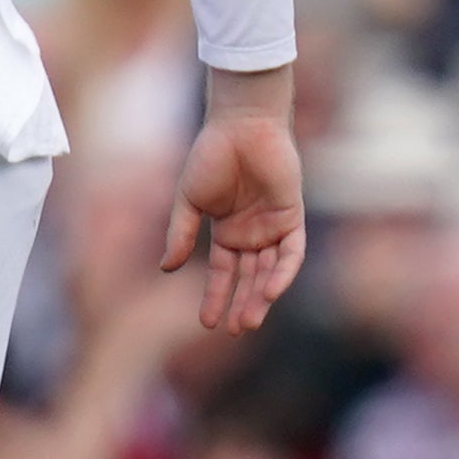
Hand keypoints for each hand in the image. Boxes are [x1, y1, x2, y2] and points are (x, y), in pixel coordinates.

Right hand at [162, 73, 305, 332]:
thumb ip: (180, 234)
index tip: (206, 323)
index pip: (223, 273)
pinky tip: (269, 291)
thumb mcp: (188, 201)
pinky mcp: (292, 217)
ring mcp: (273, 227)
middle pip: (248, 278)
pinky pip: (291, 253)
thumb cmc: (210, 157)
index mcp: (227, 231)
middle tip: (234, 331)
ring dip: (260, 297)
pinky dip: (282, 273)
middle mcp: (252, 233)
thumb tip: (167, 269)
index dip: (215, 297)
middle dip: (241, 305)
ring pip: (269, 271)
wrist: (241, 127)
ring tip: (249, 321)